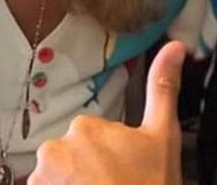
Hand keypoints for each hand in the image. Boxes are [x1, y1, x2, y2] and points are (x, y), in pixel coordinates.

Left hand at [30, 41, 186, 184]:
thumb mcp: (163, 137)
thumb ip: (163, 88)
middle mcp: (56, 148)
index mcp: (85, 127)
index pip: (91, 140)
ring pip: (55, 180)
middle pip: (70, 159)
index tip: (124, 173)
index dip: (109, 158)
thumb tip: (175, 45)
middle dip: (86, 174)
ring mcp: (42, 179)